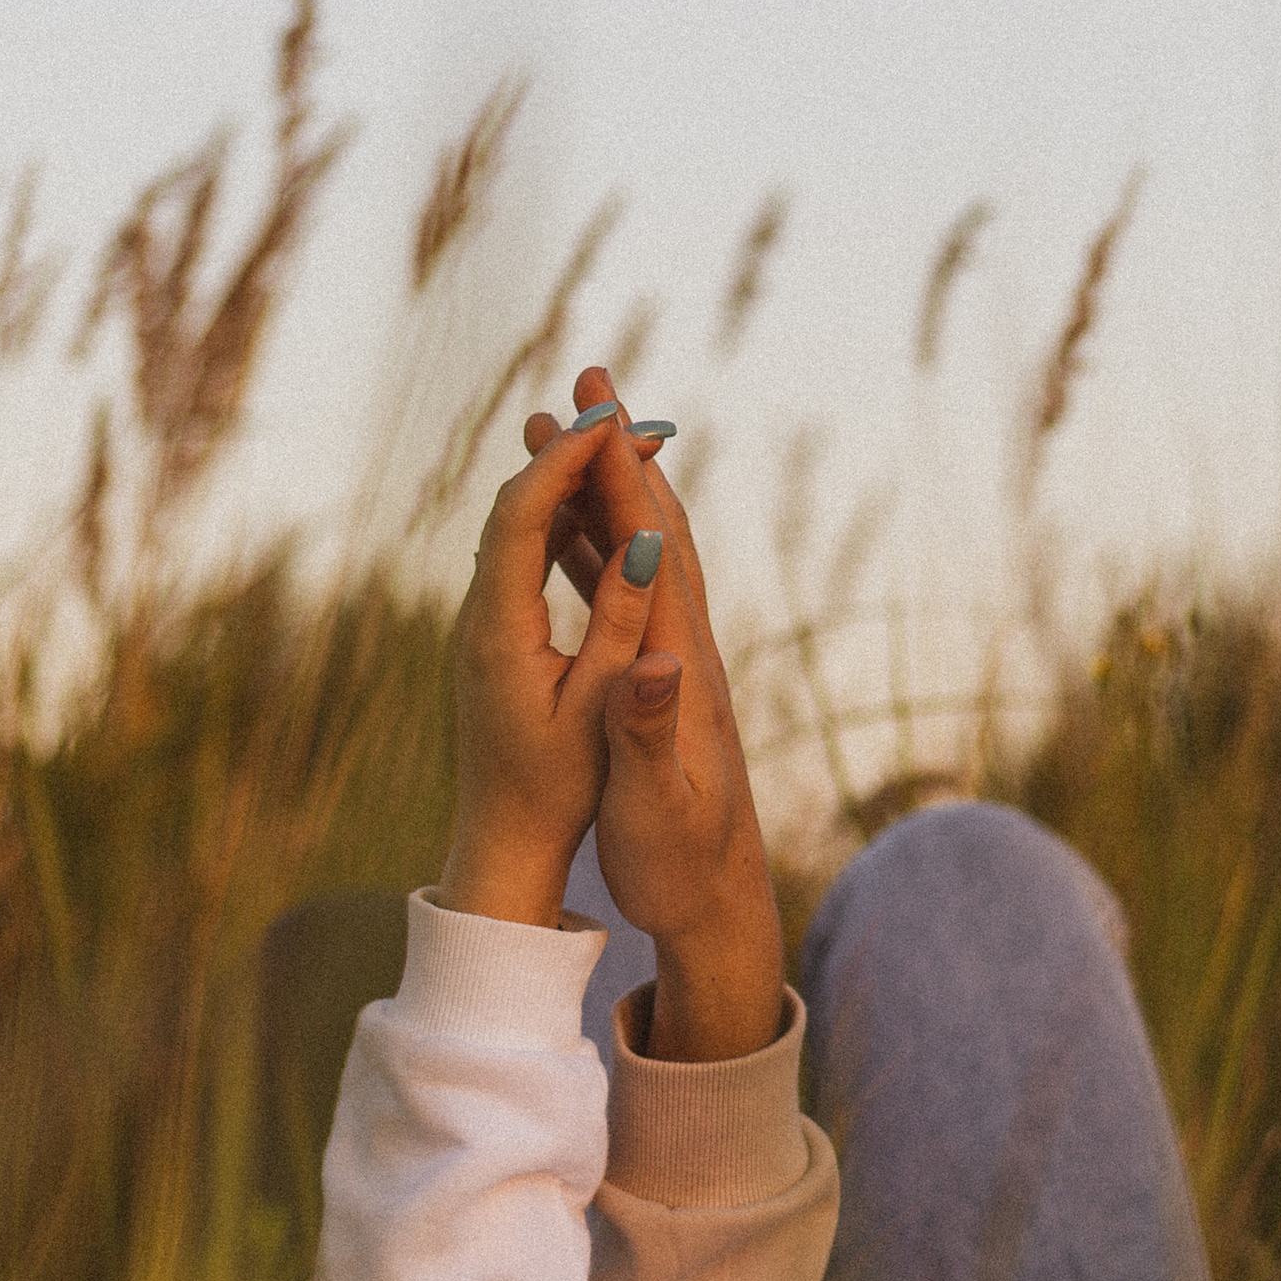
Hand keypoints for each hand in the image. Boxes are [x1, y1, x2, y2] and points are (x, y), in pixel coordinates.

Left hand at [442, 402, 666, 928]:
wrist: (505, 842)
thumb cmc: (559, 789)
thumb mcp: (600, 706)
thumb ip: (622, 624)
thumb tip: (645, 542)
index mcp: (498, 629)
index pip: (522, 516)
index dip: (565, 461)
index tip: (609, 419)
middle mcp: (477, 616)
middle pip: (515, 508)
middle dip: (569, 455)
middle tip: (626, 412)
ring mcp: (480, 624)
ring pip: (517, 528)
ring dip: (566, 481)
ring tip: (620, 440)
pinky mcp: (493, 636)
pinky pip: (522, 556)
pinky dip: (562, 520)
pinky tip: (598, 504)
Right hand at [523, 366, 783, 1063]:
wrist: (716, 903)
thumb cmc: (679, 864)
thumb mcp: (657, 806)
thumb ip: (648, 733)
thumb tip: (655, 662)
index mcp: (678, 670)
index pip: (654, 553)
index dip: (626, 479)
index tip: (599, 410)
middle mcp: (684, 651)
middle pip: (656, 527)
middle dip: (620, 450)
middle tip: (590, 377)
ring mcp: (673, 661)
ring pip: (638, 550)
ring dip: (603, 485)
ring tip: (564, 428)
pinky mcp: (659, 680)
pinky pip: (624, 590)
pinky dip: (596, 541)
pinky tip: (569, 524)